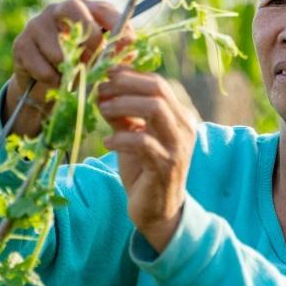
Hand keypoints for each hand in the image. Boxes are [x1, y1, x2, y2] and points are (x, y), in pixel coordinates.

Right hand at [4, 0, 133, 135]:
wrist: (43, 82)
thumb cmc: (78, 65)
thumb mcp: (100, 57)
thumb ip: (116, 53)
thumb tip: (130, 52)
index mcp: (83, 8)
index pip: (104, 9)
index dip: (118, 27)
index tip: (127, 48)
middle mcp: (58, 9)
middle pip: (75, 10)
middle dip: (90, 40)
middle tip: (94, 62)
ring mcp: (37, 24)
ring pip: (59, 49)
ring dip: (71, 71)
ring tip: (74, 77)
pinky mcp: (21, 44)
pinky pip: (44, 69)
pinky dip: (54, 81)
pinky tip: (56, 81)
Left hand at [98, 66, 197, 253]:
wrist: (158, 212)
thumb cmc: (144, 171)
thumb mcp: (132, 136)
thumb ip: (122, 114)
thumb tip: (102, 90)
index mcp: (179, 116)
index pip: (158, 82)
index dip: (130, 75)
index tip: (106, 74)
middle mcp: (184, 127)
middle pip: (158, 89)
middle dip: (126, 84)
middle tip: (101, 90)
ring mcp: (178, 146)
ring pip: (154, 109)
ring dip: (123, 105)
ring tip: (101, 110)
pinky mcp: (166, 166)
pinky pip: (143, 142)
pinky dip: (121, 138)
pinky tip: (106, 143)